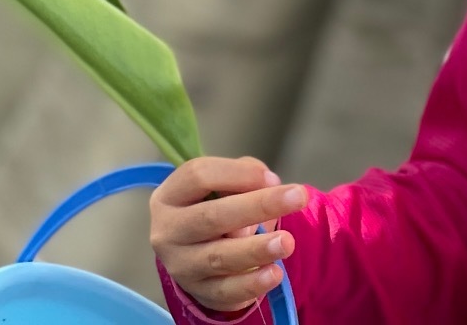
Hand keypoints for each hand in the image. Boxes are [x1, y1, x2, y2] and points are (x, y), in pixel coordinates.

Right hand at [150, 156, 308, 315]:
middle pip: (211, 216)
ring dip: (256, 250)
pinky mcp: (199, 292)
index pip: (198, 176)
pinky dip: (251, 284)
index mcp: (170, 196)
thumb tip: (269, 185)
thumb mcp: (223, 183)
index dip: (238, 173)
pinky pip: (225, 291)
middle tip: (298, 197)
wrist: (197, 253)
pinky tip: (274, 274)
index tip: (274, 178)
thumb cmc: (215, 206)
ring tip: (286, 242)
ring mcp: (181, 265)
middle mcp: (168, 232)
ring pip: (218, 257)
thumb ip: (244, 175)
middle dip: (258, 206)